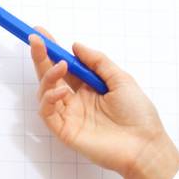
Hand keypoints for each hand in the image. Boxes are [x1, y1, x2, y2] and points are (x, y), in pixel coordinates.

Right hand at [29, 35, 178, 178]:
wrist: (144, 146)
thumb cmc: (138, 114)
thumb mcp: (121, 79)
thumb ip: (98, 61)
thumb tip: (76, 46)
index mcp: (90, 88)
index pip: (66, 66)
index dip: (52, 50)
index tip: (41, 33)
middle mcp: (77, 100)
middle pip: (51, 76)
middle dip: (40, 57)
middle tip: (35, 40)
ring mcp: (70, 116)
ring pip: (45, 92)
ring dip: (47, 75)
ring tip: (60, 66)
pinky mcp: (65, 131)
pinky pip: (47, 112)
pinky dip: (49, 98)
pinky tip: (62, 91)